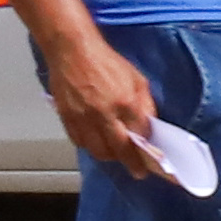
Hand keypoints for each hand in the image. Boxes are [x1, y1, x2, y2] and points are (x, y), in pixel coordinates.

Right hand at [37, 21, 165, 175]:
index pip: (140, 136)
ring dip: (110, 156)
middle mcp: (104, 114)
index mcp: (125, 102)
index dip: (147, 150)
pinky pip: (79, 142)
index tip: (153, 160)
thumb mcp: (136, 79)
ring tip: (117, 155)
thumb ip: (145, 104)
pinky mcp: (67, 117)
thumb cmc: (106, 62)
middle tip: (137, 171)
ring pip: (98, 151)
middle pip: (119, 150)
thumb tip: (149, 126)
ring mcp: (83, 118)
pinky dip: (90, 146)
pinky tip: (97, 142)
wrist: (72, 50)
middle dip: (131, 164)